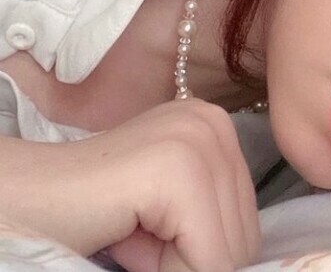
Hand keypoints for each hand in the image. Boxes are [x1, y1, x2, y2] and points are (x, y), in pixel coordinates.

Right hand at [3, 98, 260, 271]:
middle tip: (136, 235)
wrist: (20, 201)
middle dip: (192, 259)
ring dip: (177, 265)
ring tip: (130, 230)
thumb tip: (258, 264)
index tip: (152, 233)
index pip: (248, 222)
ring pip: (230, 251)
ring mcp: (198, 137)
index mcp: (219, 128)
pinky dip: (166, 269)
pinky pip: (208, 257)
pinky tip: (127, 232)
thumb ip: (217, 228)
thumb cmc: (92, 215)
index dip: (203, 252)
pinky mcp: (177, 167)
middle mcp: (216, 121)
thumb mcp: (174, 216)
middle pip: (245, 236)